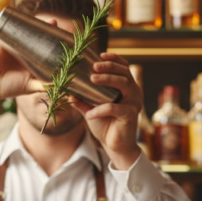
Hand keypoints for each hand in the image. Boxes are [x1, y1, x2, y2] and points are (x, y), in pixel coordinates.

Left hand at [71, 52, 142, 169]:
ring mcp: (134, 103)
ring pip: (123, 85)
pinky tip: (89, 114)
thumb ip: (82, 99)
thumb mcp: (91, 108)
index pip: (124, 67)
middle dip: (108, 67)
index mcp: (127, 87)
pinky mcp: (130, 115)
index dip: (114, 59)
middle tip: (93, 67)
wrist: (114, 146)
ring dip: (107, 80)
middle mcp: (134, 92)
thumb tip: (68, 90)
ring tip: (92, 80)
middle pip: (124, 73)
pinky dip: (100, 109)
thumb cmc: (105, 124)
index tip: (100, 55)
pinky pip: (114, 108)